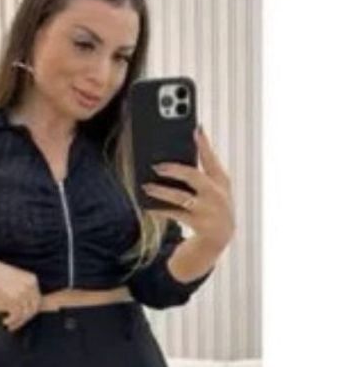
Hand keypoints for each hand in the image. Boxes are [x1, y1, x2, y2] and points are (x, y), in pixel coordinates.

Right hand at [0, 252, 41, 331]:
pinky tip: (4, 321)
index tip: (24, 316)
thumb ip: (22, 291)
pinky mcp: (13, 302)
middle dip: (25, 318)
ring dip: (17, 322)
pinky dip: (10, 321)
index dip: (30, 310)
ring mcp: (22, 295)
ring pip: (25, 314)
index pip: (37, 300)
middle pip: (33, 308)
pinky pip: (16, 316)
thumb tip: (21, 308)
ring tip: (10, 324)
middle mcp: (30, 287)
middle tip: (17, 323)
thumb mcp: (13, 279)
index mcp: (32, 280)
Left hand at [141, 125, 234, 253]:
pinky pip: (174, 214)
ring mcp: (207, 210)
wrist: (220, 238)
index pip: (211, 159)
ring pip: (180, 197)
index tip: (195, 129)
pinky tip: (147, 206)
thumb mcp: (213, 188)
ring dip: (161, 191)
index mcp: (221, 180)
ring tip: (146, 186)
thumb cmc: (212, 206)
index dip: (204, 144)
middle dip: (174, 169)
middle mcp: (217, 193)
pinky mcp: (198, 224)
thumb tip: (173, 161)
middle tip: (156, 165)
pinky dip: (159, 210)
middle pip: (193, 176)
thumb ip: (200, 173)